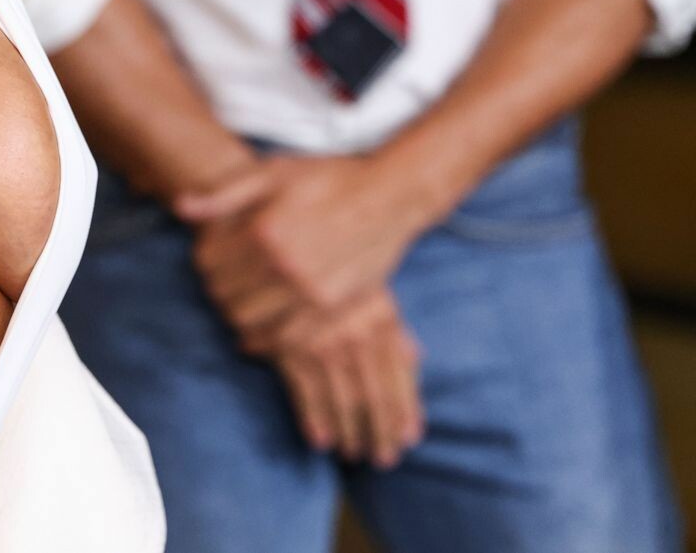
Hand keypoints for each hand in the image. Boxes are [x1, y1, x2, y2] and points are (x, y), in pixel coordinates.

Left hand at [175, 152, 428, 347]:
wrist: (390, 195)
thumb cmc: (328, 177)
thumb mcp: (272, 172)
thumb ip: (224, 194)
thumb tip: (181, 208)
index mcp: (265, 231)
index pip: (208, 264)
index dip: (202, 262)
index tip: (210, 256)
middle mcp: (286, 266)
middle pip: (224, 298)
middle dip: (216, 291)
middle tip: (223, 283)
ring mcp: (312, 291)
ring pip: (250, 323)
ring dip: (238, 318)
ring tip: (241, 304)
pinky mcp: (335, 308)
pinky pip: (288, 339)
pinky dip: (268, 340)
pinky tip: (263, 332)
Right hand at [272, 286, 424, 469]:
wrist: (292, 245)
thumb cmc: (336, 268)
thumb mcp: (373, 288)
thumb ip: (393, 324)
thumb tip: (416, 357)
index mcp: (383, 320)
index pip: (401, 377)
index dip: (406, 411)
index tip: (409, 439)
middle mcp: (358, 335)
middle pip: (375, 397)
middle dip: (380, 432)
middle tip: (383, 459)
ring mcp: (324, 342)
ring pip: (342, 400)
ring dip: (348, 433)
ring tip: (352, 453)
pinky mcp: (290, 344)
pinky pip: (305, 391)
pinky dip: (314, 419)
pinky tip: (320, 441)